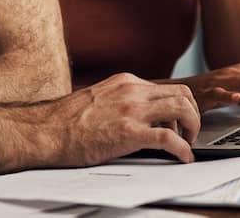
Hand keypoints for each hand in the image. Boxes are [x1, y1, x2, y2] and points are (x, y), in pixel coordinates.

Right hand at [49, 73, 200, 164]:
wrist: (46, 131)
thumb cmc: (66, 121)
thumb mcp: (99, 98)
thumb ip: (121, 101)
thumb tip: (136, 115)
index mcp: (126, 82)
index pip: (167, 87)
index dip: (180, 106)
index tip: (179, 122)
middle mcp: (132, 91)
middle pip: (182, 93)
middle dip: (193, 114)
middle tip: (189, 132)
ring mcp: (131, 110)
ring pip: (182, 108)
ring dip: (193, 128)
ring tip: (188, 143)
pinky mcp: (128, 133)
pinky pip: (168, 138)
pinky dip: (183, 149)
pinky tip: (183, 158)